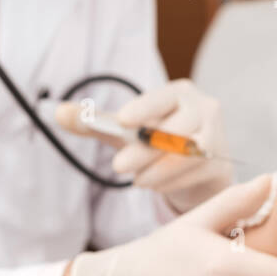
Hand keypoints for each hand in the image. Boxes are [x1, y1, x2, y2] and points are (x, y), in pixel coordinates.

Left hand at [55, 78, 232, 212]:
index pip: (162, 97)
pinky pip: (192, 173)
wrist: (196, 170)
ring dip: (155, 170)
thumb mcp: (125, 131)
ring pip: (185, 154)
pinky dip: (168, 182)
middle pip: (176, 128)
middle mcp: (204, 109)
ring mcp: (216, 136)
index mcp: (180, 92)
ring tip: (137, 179)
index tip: (124, 119)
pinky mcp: (220, 163)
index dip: (144, 108)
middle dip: (145, 149)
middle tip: (118, 166)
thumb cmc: (156, 143)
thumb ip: (94, 123)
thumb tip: (56, 112)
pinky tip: (153, 183)